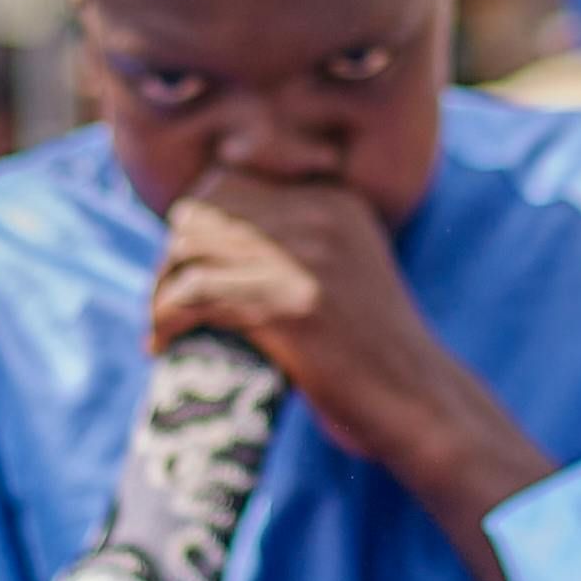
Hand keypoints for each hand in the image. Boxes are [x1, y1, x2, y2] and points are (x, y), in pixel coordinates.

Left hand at [145, 174, 549, 580]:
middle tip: (168, 301)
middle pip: (202, 206)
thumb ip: (295, 240)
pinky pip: (196, 293)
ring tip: (161, 324)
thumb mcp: (343, 272)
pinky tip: (162, 345)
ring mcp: (307, 257)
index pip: (229, 177)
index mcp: (334, 199)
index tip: (184, 266)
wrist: (419, 403)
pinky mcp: (289, 305)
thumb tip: (197, 232)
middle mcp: (320, 214)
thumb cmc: (372, 353)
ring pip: (190, 246)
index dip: (194, 219)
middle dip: (171, 254)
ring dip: (162, 288)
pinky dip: (166, 318)